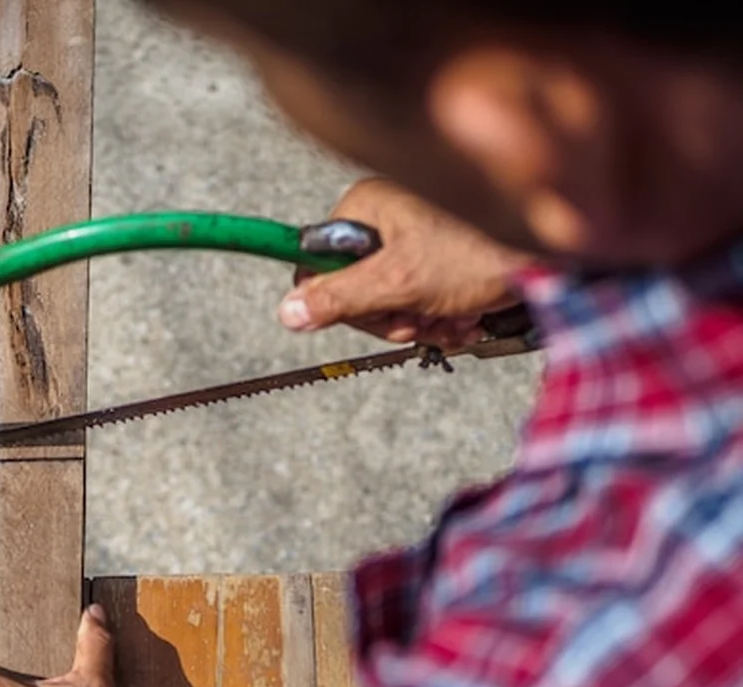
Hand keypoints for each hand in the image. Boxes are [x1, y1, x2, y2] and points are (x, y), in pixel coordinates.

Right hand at [281, 177, 532, 346]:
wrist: (558, 255)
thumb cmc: (482, 251)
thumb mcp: (399, 282)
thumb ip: (339, 299)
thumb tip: (287, 312)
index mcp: (366, 207)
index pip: (319, 266)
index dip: (343, 304)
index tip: (377, 314)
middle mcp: (388, 214)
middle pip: (358, 288)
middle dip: (393, 316)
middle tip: (421, 317)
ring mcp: (418, 234)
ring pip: (394, 298)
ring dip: (423, 320)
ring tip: (452, 316)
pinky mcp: (446, 254)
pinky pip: (425, 296)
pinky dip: (444, 314)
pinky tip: (466, 315)